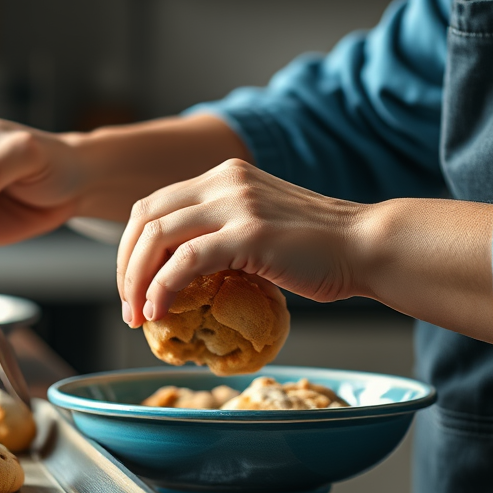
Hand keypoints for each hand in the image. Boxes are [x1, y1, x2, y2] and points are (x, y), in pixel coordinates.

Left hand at [115, 157, 492, 345]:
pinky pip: (186, 261)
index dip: (131, 247)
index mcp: (223, 176)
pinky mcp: (249, 232)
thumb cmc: (319, 249)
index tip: (132, 285)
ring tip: (138, 316)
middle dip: (126, 265)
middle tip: (128, 306)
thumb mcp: (260, 226)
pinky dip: (163, 289)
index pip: (154, 205)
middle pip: (145, 218)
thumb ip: (222, 235)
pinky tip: (160, 313)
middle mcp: (224, 181)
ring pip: (157, 236)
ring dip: (137, 280)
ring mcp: (236, 203)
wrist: (367, 247)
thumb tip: (183, 275)